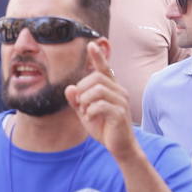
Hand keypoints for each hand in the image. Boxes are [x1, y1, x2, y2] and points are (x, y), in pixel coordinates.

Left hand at [65, 41, 137, 160]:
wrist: (119, 147)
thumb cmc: (103, 127)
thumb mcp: (85, 112)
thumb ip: (77, 100)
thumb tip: (69, 88)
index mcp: (111, 89)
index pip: (105, 69)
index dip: (98, 57)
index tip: (92, 45)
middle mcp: (119, 91)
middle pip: (95, 78)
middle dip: (82, 90)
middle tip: (81, 105)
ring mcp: (121, 101)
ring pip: (97, 90)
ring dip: (85, 101)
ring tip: (85, 112)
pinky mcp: (120, 113)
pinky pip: (100, 104)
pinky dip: (90, 111)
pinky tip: (90, 117)